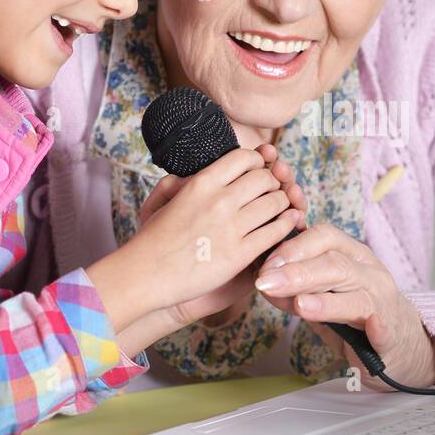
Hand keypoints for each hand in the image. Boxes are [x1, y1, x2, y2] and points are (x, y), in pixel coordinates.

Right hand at [113, 144, 306, 352]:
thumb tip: (198, 174)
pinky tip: (289, 223)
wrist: (145, 276)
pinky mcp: (239, 254)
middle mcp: (218, 200)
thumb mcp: (161, 200)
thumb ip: (181, 182)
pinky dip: (287, 223)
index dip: (257, 162)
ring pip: (275, 202)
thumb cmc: (152, 240)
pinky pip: (276, 231)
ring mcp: (231, 227)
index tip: (258, 171)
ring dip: (283, 202)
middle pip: (265, 178)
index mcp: (201, 183)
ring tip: (283, 206)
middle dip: (273, 182)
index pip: (244, 158)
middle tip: (273, 190)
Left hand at [253, 223, 434, 389]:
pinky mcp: (391, 332)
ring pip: (355, 293)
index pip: (324, 237)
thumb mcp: (323, 296)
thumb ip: (297, 289)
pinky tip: (369, 327)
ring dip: (325, 299)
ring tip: (300, 305)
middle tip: (266, 282)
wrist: (401, 342)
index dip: (293, 247)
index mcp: (352, 256)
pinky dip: (376, 325)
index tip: (265, 264)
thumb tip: (263, 282)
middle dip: (297, 271)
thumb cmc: (356, 314)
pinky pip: (383, 325)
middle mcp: (369, 272)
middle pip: (335, 264)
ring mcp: (383, 301)